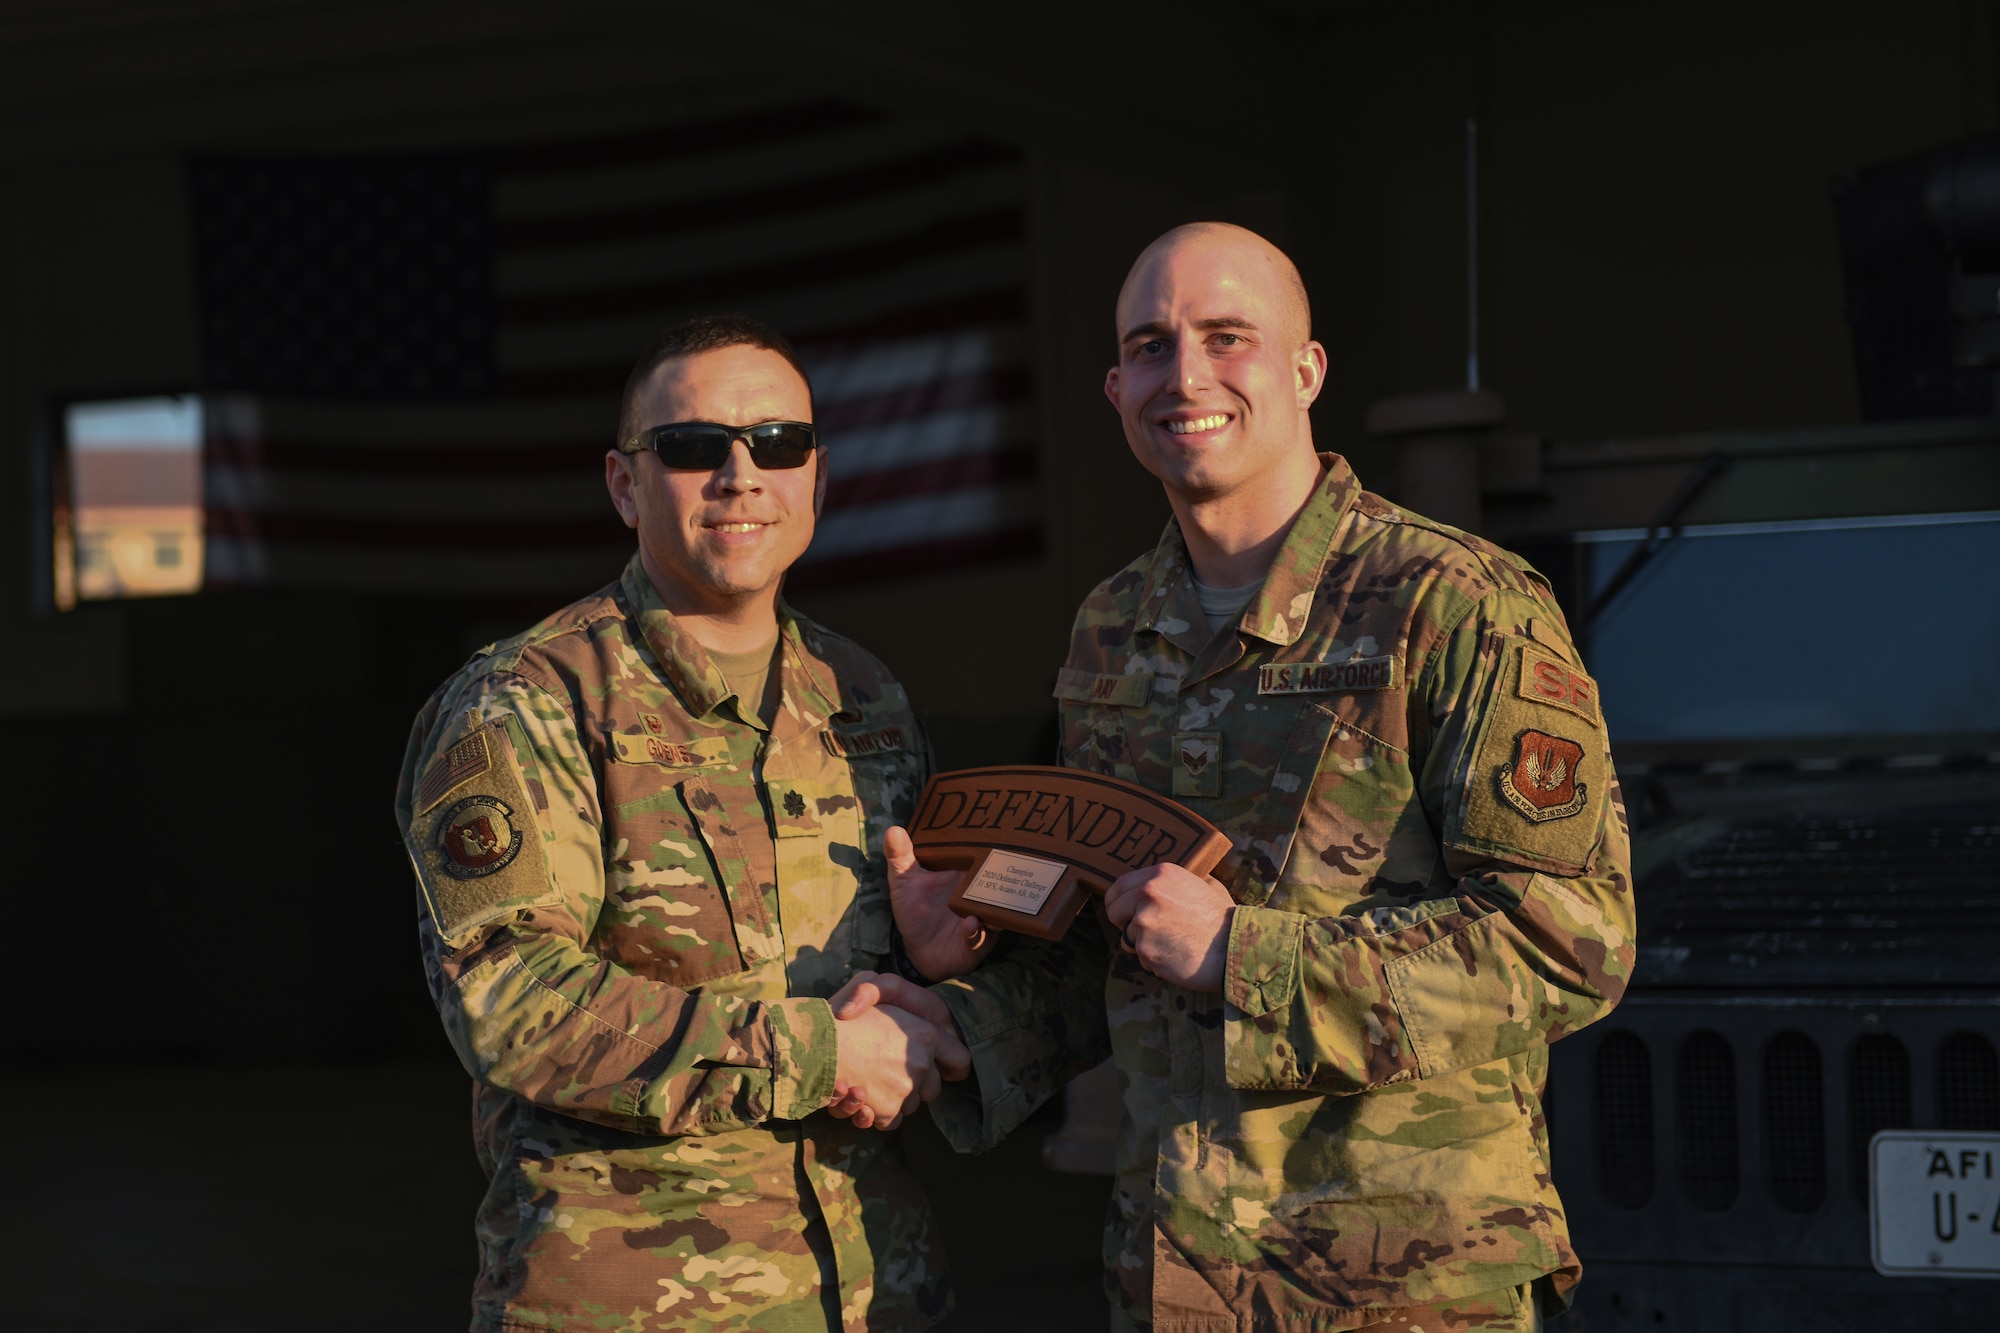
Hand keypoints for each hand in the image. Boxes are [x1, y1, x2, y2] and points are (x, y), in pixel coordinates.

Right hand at [827, 971, 969, 1128]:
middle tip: (887, 1071)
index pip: (960, 1059)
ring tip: (866, 1082)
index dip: (949, 1065)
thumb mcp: (866, 982)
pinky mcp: (888, 1111)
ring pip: (910, 1105)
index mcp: (925, 1033)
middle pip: (932, 1088)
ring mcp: (906, 1090)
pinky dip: (877, 1115)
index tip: (938, 1067)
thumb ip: (886, 991)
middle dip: (915, 1084)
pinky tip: (860, 1098)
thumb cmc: (836, 1014)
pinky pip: (891, 1121)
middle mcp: (921, 1063)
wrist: (812, 1047)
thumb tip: (900, 1011)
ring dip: (893, 1099)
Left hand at [885, 825, 995, 979]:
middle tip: (1000, 863)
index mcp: (965, 875)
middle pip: (997, 881)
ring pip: (996, 909)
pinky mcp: (977, 942)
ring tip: (986, 899)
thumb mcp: (904, 879)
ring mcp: (981, 919)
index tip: (994, 830)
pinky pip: (981, 937)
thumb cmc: (915, 909)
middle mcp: (979, 895)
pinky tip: (970, 923)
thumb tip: (893, 829)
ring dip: (993, 905)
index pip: (983, 856)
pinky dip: (976, 931)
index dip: (989, 845)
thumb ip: (900, 856)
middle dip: (1001, 873)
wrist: (919, 949)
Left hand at [1102, 863, 1233, 991]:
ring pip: (1127, 937)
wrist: (1235, 949)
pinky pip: (1141, 957)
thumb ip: (1182, 881)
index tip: (1123, 911)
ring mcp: (1144, 922)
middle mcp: (1148, 893)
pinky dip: (1155, 961)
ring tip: (1171, 944)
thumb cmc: (1223, 919)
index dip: (1119, 901)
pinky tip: (1176, 957)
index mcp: (1161, 874)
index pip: (1118, 886)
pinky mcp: (1145, 949)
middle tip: (1148, 931)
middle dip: (1126, 923)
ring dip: (1143, 944)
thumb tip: (1170, 881)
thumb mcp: (1207, 885)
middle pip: (1114, 911)